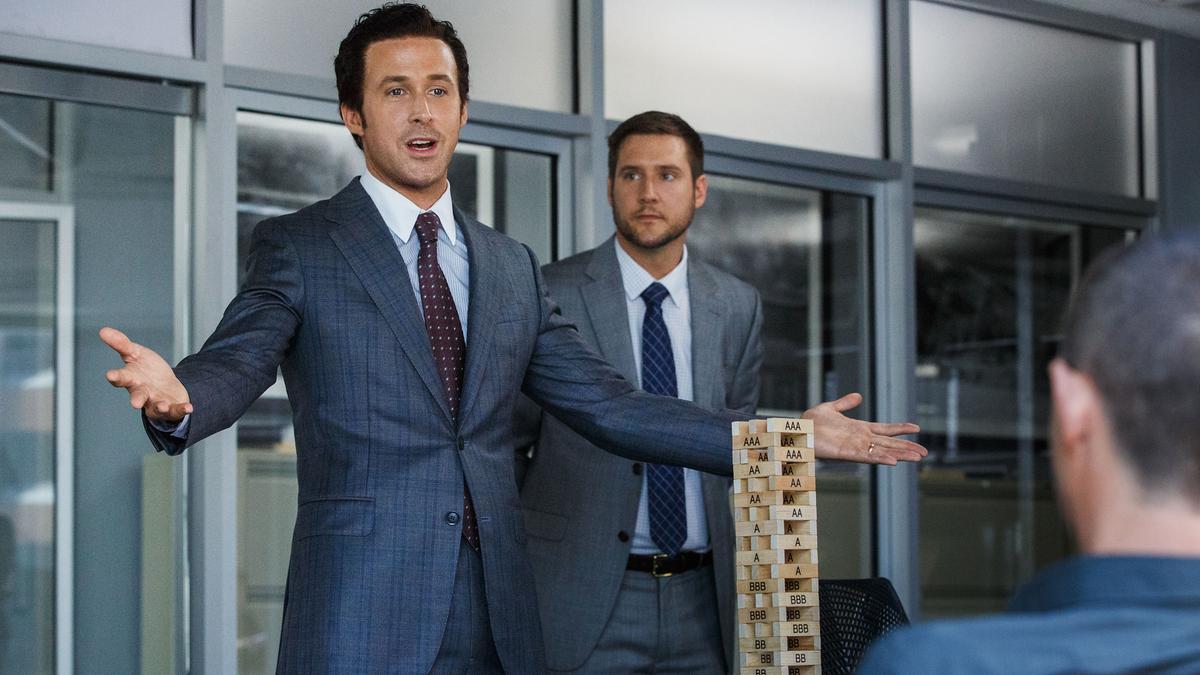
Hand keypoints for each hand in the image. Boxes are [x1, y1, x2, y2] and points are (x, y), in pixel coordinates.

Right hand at [100, 327, 192, 422]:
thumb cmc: (146, 369)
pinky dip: (181, 409)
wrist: (165, 385)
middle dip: (136, 399)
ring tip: (163, 406)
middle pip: (138, 396)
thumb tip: (102, 330)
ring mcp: (156, 402)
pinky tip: (189, 407)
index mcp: (131, 379)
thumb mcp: (135, 353)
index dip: (115, 376)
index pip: (121, 378)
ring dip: (160, 406)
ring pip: (156, 407)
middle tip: (135, 404)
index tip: (110, 375)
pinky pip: (176, 410)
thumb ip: (121, 344)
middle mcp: (142, 392)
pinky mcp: (171, 407)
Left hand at [802, 393, 925, 465]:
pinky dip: (880, 458)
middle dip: (906, 447)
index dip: (900, 429)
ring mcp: (855, 447)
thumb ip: (845, 403)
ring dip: (899, 455)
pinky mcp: (847, 453)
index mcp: (859, 429)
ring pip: (882, 452)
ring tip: (916, 457)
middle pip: (889, 444)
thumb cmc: (812, 422)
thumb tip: (858, 396)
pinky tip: (893, 461)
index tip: (917, 429)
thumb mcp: (831, 408)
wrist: (798, 429)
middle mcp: (861, 439)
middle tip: (924, 452)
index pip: (885, 429)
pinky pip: (867, 457)